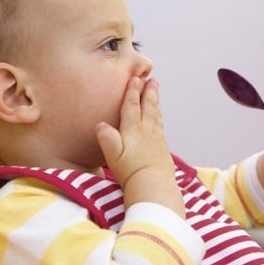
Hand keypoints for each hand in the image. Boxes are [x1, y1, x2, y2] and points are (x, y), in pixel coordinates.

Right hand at [95, 77, 184, 216]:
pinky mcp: (163, 149)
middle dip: (149, 91)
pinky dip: (159, 117)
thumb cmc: (130, 172)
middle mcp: (147, 131)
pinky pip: (160, 126)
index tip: (135, 78)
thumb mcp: (112, 154)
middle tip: (152, 79)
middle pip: (148, 106)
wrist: (153, 186)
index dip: (132, 91)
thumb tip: (100, 124)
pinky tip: (158, 118)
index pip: (132, 106)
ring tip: (155, 92)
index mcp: (133, 130)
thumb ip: (106, 138)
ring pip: (156, 115)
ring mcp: (157, 139)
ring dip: (155, 102)